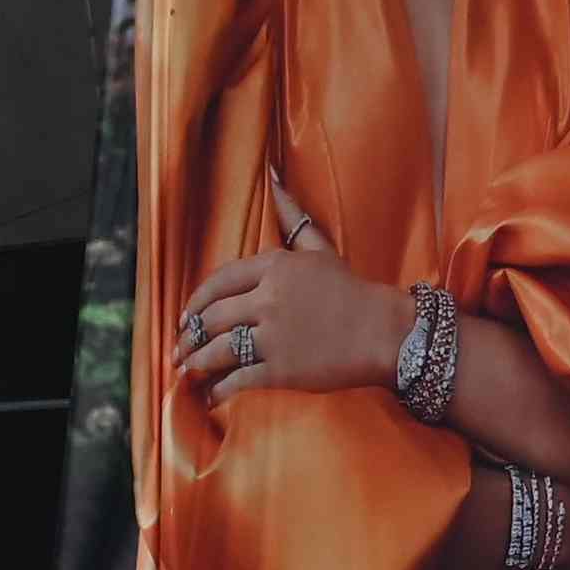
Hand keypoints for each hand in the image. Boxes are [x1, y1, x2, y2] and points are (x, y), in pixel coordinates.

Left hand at [178, 187, 414, 406]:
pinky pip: (238, 379)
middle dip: (189, 336)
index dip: (196, 301)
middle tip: (180, 348)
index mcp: (274, 267)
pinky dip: (220, 389)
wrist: (389, 332)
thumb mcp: (321, 249)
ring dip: (197, 362)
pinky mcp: (283, 369)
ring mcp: (275, 335)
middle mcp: (268, 299)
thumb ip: (292, 217)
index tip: (186, 316)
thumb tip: (272, 174)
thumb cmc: (355, 291)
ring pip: (218, 349)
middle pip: (212, 318)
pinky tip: (212, 395)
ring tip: (189, 371)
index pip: (218, 282)